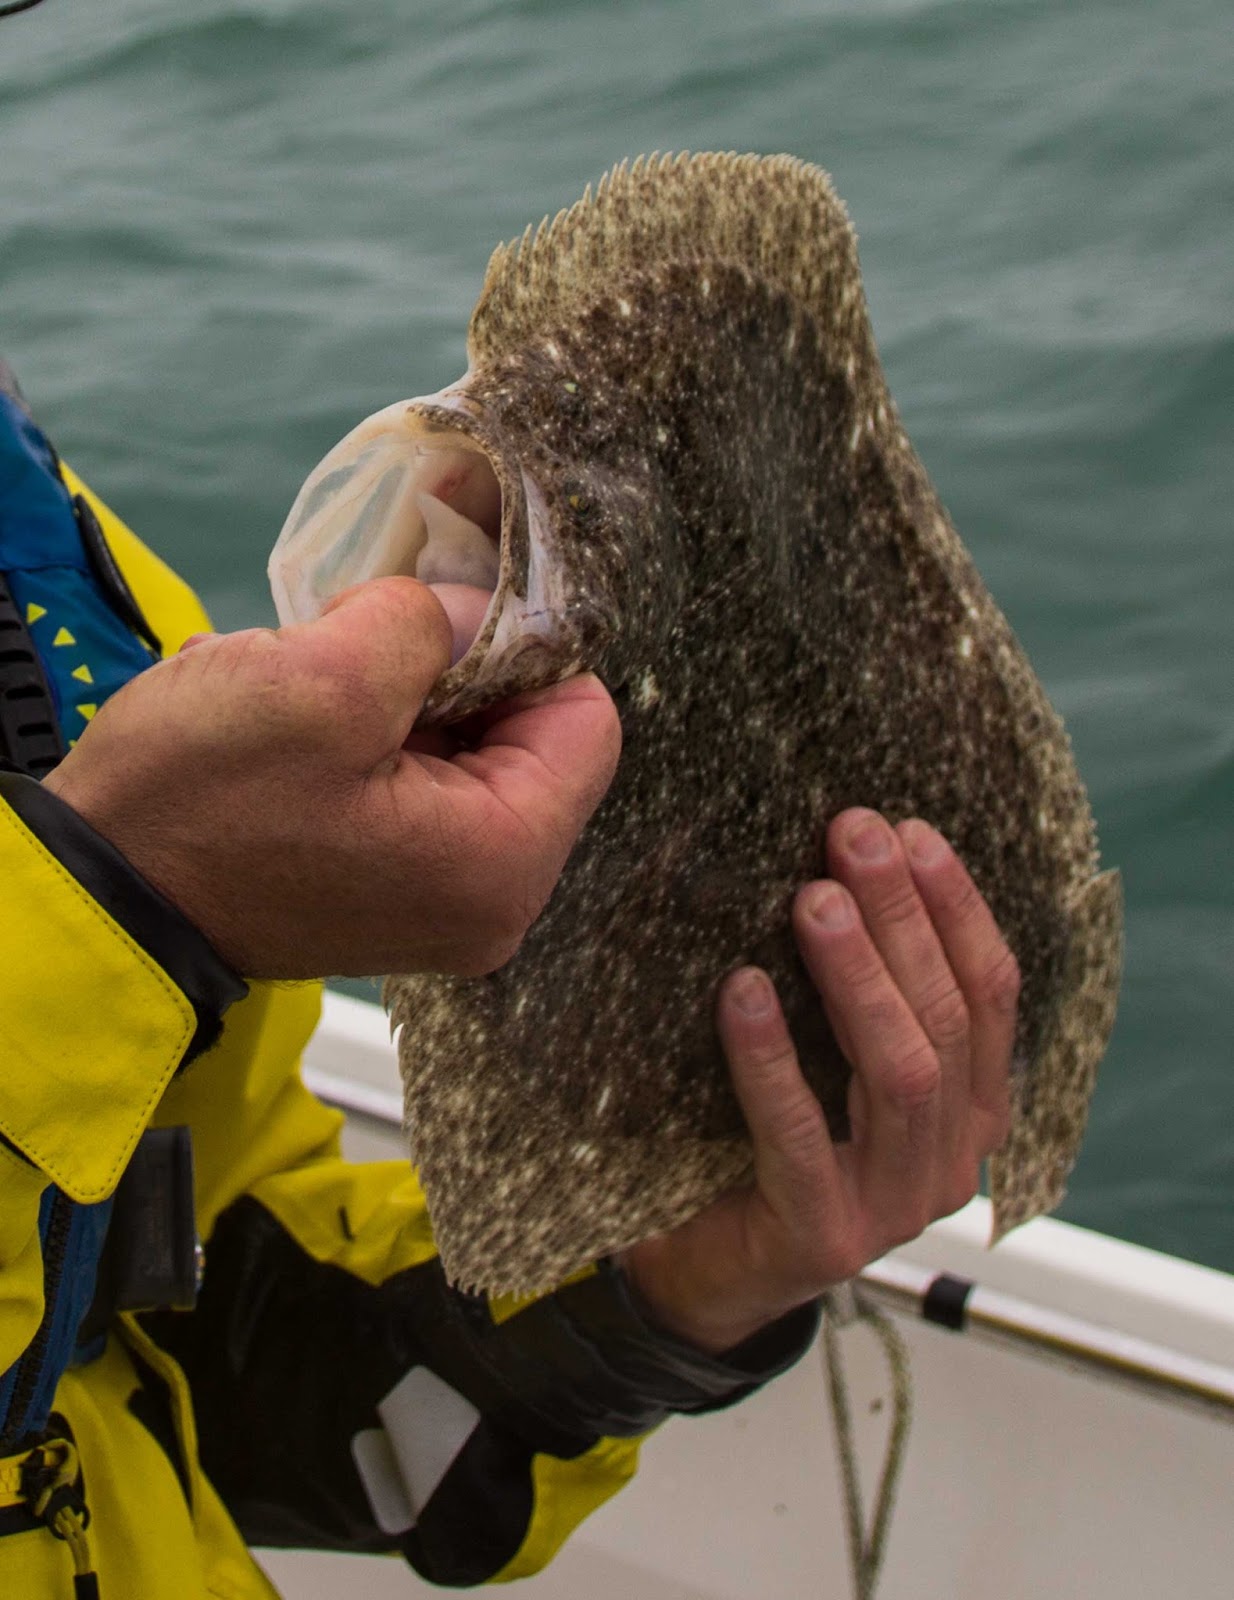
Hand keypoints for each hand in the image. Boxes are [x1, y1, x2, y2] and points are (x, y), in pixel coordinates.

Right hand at [43, 577, 619, 978]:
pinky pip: (427, 787)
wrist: (103, 896)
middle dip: (458, 672)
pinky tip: (313, 720)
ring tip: (321, 684)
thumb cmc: (203, 800)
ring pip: (474, 753)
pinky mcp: (397, 890)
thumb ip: (430, 623)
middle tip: (360, 650)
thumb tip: (470, 612)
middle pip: (533, 738)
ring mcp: (446, 903)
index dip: (524, 646)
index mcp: (503, 862)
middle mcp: (495, 900)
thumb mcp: (322, 681)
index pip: (587, 719)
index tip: (434, 621)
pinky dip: (381, 735)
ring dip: (409, 697)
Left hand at [621, 808, 1017, 1354]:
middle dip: (903, 918)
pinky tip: (742, 993)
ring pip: (901, 1073)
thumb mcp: (829, 1058)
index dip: (957, 908)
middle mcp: (950, 1158)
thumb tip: (838, 865)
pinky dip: (772, 1058)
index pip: (991, 993)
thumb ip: (855, 991)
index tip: (911, 831)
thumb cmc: (765, 1141)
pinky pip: (800, 1134)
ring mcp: (894, 1206)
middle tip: (852, 838)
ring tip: (812, 900)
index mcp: (970, 1108)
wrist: (705, 1268)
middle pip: (946, 1019)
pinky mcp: (824, 1235)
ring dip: (858, 976)